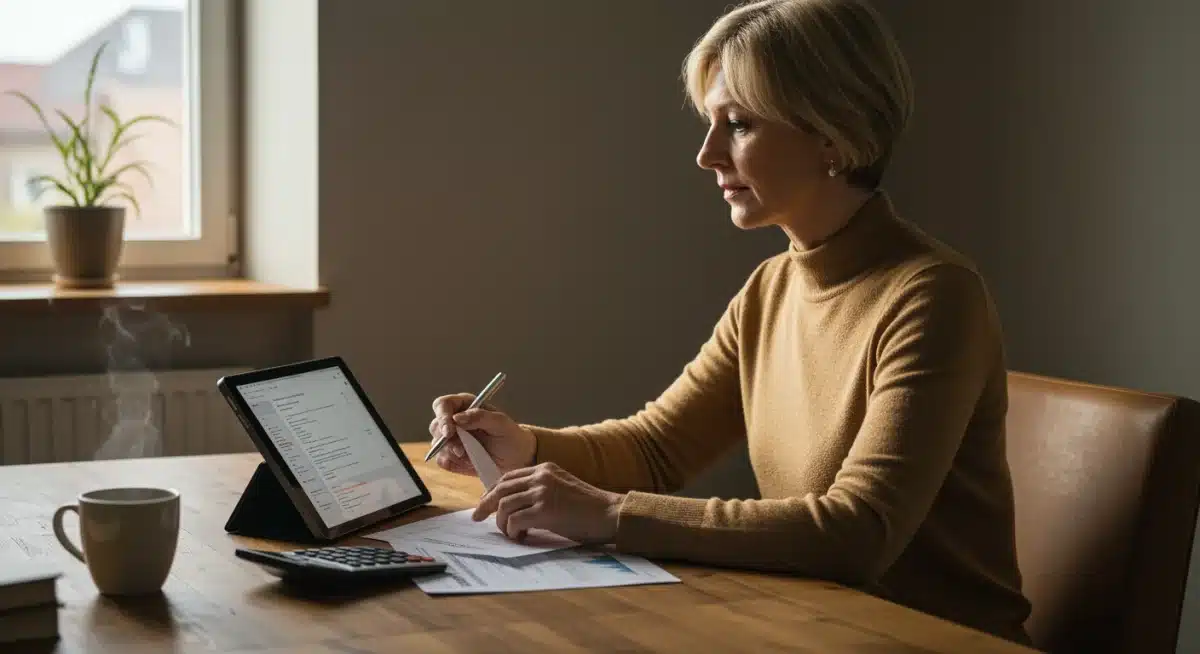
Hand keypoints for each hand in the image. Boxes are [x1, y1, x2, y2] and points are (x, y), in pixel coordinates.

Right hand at [428, 393, 536, 476]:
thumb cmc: (510, 436)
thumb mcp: (501, 423)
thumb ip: (480, 417)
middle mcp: (454, 421)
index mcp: (464, 405)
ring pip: (437, 445)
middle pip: (435, 426)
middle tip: (460, 450)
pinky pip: (443, 461)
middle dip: (446, 440)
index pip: (442, 405)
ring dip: (452, 453)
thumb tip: (457, 418)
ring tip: (472, 456)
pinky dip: (454, 464)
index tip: (449, 430)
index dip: (442, 416)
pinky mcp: (451, 457)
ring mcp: (451, 440)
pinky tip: (470, 463)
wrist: (516, 459)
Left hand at [471, 462, 625, 544]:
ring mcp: (542, 492)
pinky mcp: (545, 510)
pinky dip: (513, 531)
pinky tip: (522, 537)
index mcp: (545, 469)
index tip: (485, 503)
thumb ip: (541, 491)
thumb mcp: (562, 489)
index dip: (493, 490)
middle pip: (501, 488)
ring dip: (502, 523)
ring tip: (510, 533)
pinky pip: (515, 521)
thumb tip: (515, 507)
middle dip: (486, 504)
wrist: (610, 514)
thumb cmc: (589, 508)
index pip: (509, 476)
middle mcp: (541, 476)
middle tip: (477, 517)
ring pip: (504, 506)